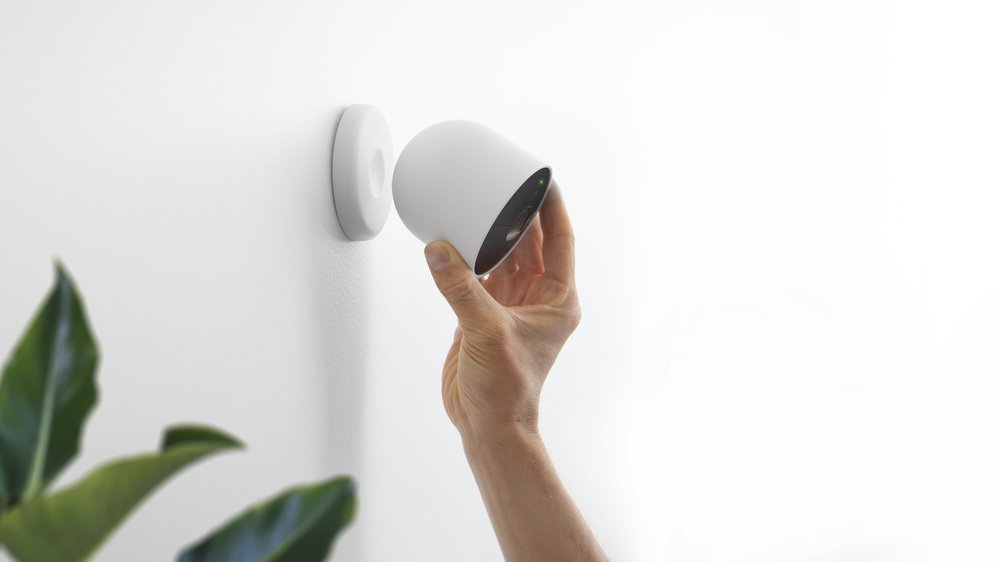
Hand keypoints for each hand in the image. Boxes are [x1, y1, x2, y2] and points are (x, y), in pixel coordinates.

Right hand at [424, 183, 580, 438]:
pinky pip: (477, 275)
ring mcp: (510, 306)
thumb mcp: (487, 332)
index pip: (561, 240)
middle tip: (505, 181)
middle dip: (520, 213)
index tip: (543, 177)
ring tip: (477, 202)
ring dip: (492, 233)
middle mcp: (538, 299)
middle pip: (532, 243)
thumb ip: (461, 289)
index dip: (552, 207)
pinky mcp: (483, 316)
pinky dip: (465, 258)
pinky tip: (453, 240)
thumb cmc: (508, 388)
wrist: (488, 425)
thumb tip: (439, 250)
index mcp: (557, 300)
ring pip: (504, 257)